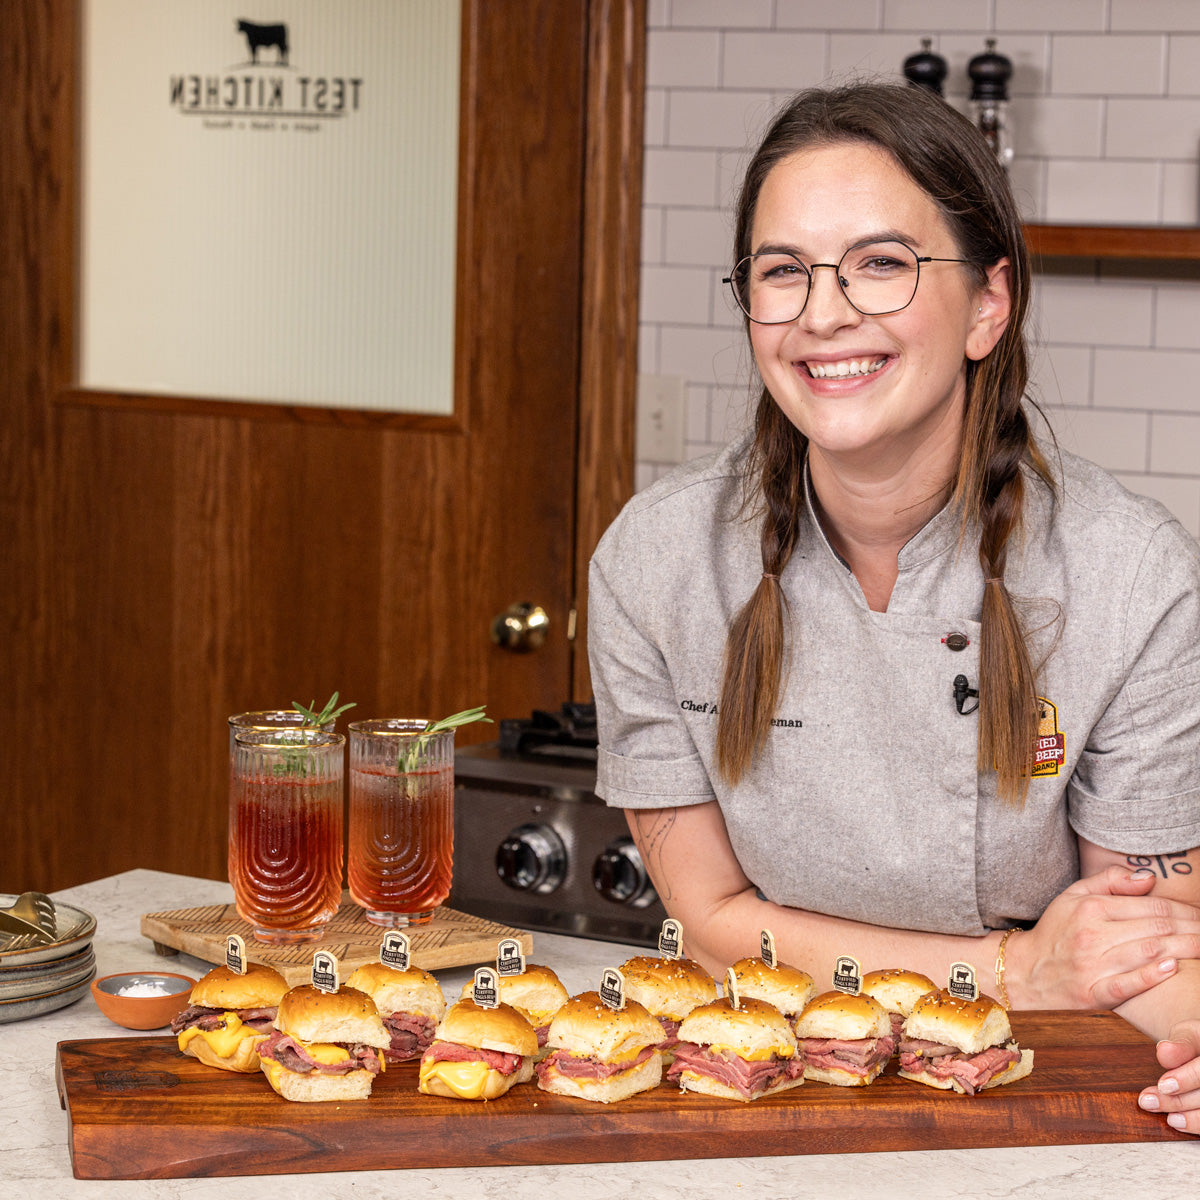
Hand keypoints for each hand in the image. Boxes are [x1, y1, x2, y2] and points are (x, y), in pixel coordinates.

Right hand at [1006, 866, 1199, 1009]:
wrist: (1023, 973)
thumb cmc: (1055, 933)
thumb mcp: (1072, 897)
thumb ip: (1109, 882)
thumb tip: (1148, 878)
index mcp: (1091, 908)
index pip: (1152, 906)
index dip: (1186, 910)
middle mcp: (1092, 934)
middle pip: (1157, 928)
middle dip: (1194, 929)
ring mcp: (1092, 966)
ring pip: (1148, 953)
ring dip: (1186, 949)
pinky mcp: (1091, 994)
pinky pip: (1125, 984)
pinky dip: (1150, 975)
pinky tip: (1171, 967)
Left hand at [1138, 1019, 1199, 1135]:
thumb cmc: (1195, 1042)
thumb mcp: (1188, 1035)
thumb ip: (1180, 1044)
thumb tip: (1164, 1051)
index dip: (1186, 1080)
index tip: (1163, 1086)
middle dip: (1178, 1101)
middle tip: (1147, 1102)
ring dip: (1188, 1118)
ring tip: (1165, 1116)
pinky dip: (1195, 1124)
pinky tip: (1177, 1121)